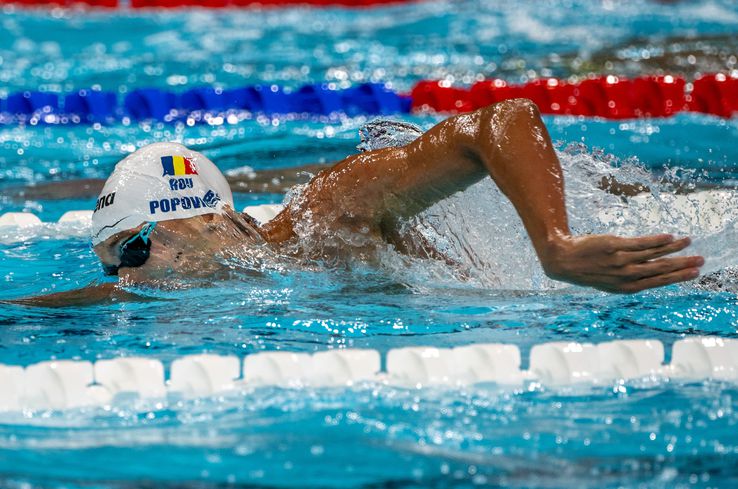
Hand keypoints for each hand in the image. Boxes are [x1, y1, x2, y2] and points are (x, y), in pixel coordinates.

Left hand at [541, 233, 703, 292]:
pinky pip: (641, 243)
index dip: (677, 278)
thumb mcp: (608, 280)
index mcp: (625, 288)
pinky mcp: (615, 246)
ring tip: (689, 242)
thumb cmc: (586, 270)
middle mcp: (626, 276)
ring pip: (654, 255)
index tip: (694, 274)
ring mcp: (621, 261)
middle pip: (660, 270)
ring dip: (674, 248)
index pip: (657, 282)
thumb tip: (649, 272)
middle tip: (701, 261)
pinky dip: (657, 240)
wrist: (562, 260)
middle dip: (682, 265)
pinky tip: (668, 236)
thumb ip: (628, 278)